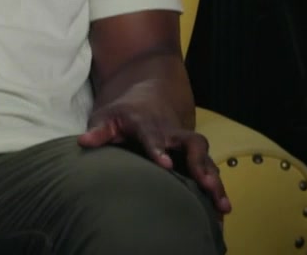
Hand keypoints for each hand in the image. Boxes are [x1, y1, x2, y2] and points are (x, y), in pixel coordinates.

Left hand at [78, 93, 230, 215]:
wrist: (148, 95)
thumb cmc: (123, 113)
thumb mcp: (106, 117)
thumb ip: (98, 131)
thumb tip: (83, 142)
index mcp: (147, 123)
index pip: (154, 135)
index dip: (159, 149)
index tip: (165, 166)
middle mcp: (172, 132)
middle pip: (192, 144)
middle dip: (201, 164)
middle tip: (207, 185)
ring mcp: (184, 143)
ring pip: (205, 158)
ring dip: (214, 181)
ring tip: (222, 207)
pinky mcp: (192, 155)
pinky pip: (208, 169)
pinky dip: (216, 188)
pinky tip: (221, 210)